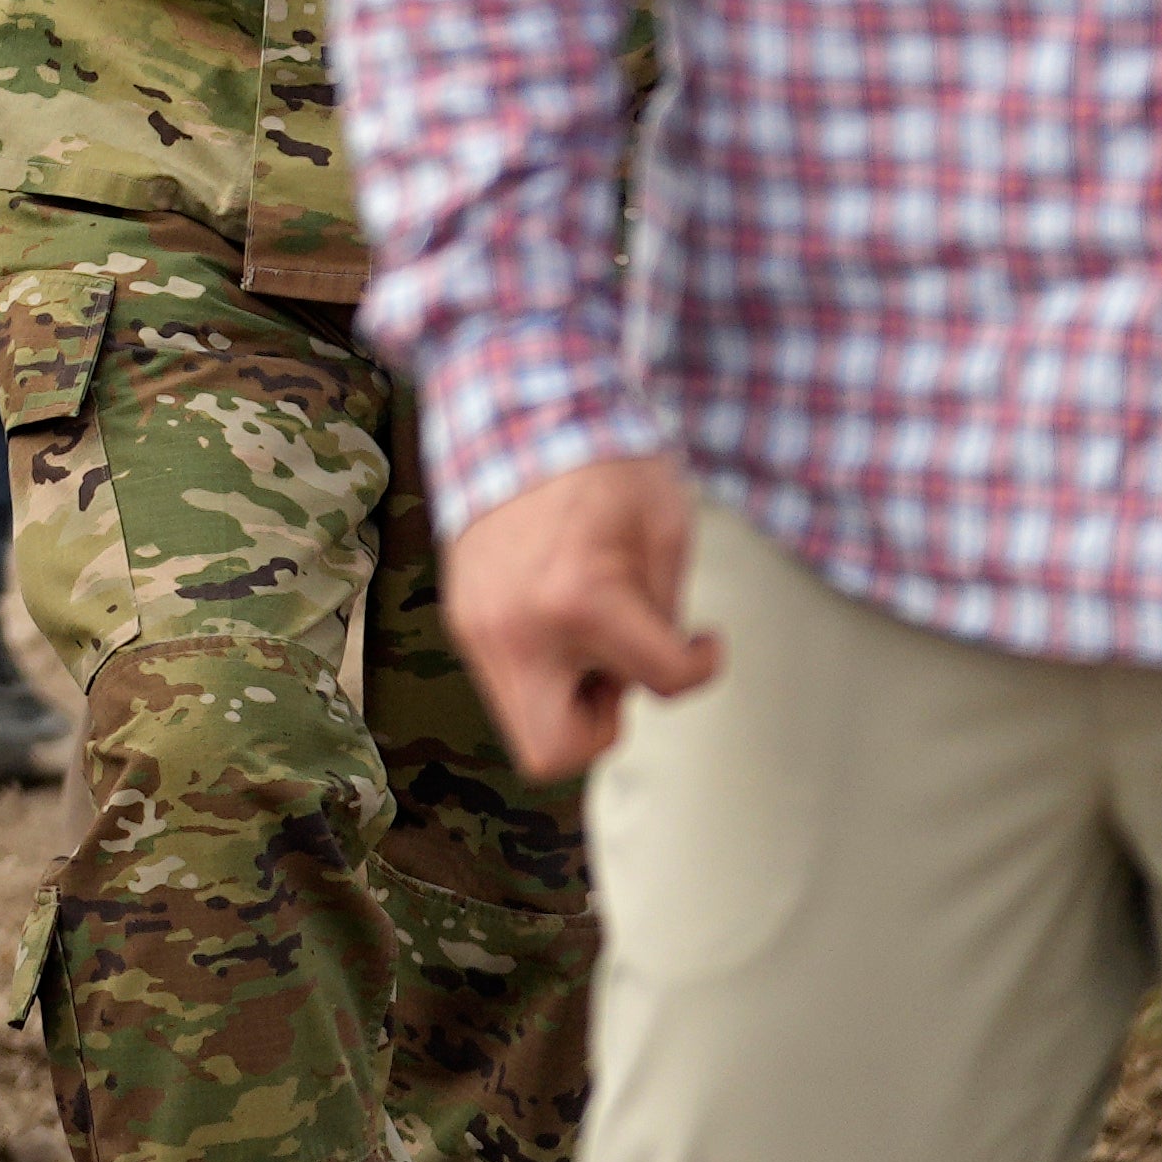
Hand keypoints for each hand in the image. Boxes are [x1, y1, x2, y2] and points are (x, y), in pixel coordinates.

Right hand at [446, 451, 718, 783]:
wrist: (514, 411)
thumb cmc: (602, 463)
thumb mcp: (666, 533)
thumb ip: (664, 615)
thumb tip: (652, 665)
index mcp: (583, 602)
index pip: (663, 685)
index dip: (700, 666)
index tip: (702, 640)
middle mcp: (519, 628)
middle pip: (556, 751)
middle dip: (600, 723)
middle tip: (619, 666)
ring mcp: (478, 627)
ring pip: (523, 722)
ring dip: (568, 694)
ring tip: (588, 632)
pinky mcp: (460, 618)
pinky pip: (506, 678)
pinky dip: (542, 665)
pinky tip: (558, 613)